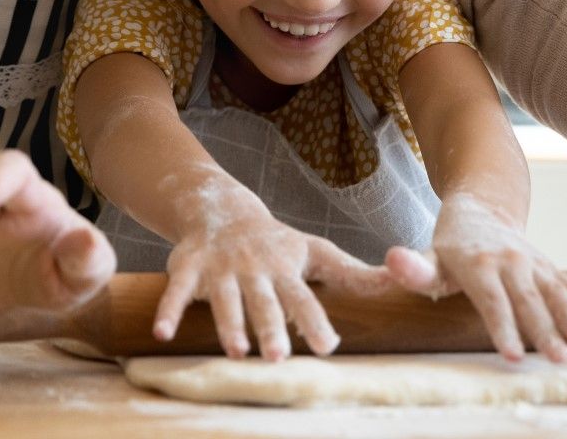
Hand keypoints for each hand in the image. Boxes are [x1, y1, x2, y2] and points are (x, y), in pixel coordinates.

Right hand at [153, 198, 386, 360]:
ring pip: (225, 298)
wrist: (221, 208)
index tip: (328, 346)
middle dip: (272, 327)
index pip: (304, 298)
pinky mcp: (189, 265)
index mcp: (286, 268)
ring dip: (229, 325)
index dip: (315, 321)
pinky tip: (164, 334)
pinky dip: (169, 309)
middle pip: (265, 301)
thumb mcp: (316, 252)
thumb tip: (403, 282)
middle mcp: (255, 268)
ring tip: (237, 353)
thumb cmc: (276, 242)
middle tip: (279, 357)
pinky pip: (177, 289)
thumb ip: (355, 275)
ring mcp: (221, 266)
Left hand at [385, 194, 566, 362]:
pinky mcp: (550, 268)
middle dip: (545, 329)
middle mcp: (510, 263)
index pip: (492, 301)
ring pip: (557, 291)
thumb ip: (414, 267)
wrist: (481, 208)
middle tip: (558, 358)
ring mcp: (534, 264)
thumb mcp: (428, 255)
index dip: (503, 326)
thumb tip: (391, 260)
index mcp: (478, 264)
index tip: (514, 354)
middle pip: (529, 301)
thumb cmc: (450, 245)